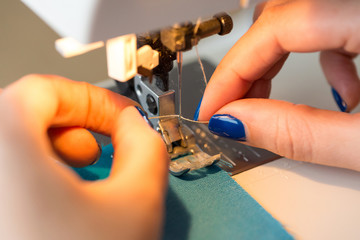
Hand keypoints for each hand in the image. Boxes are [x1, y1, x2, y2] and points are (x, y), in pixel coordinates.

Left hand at [0, 75, 167, 239]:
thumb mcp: (136, 202)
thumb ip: (146, 146)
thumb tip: (138, 127)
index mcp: (3, 150)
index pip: (41, 89)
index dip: (90, 97)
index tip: (117, 115)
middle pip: (23, 112)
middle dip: (74, 122)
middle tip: (103, 142)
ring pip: (12, 141)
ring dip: (54, 146)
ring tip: (84, 172)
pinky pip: (7, 171)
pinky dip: (35, 171)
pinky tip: (60, 196)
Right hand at [199, 0, 359, 170]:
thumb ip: (302, 134)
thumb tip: (236, 122)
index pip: (277, 28)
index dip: (233, 70)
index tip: (213, 107)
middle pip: (281, 18)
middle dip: (247, 68)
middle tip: (234, 109)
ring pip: (301, 19)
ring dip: (277, 64)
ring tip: (275, 106)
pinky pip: (333, 25)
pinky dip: (321, 60)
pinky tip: (340, 93)